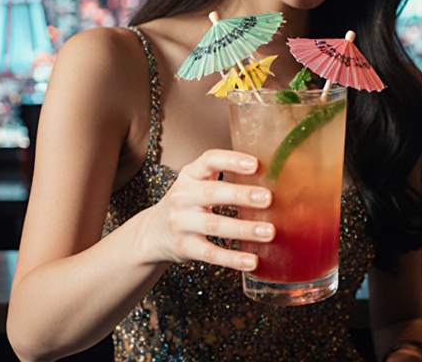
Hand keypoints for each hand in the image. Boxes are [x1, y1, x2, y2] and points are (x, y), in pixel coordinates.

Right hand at [140, 149, 274, 269]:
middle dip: (242, 195)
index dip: (232, 160)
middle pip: (213, 193)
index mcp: (189, 175)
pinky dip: (233, 259)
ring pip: (215, 225)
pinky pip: (211, 254)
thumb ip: (221, 177)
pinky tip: (253, 261)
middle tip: (268, 198)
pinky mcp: (184, 247)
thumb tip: (268, 176)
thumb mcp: (196, 184)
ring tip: (269, 232)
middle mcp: (182, 196)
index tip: (255, 164)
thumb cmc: (186, 204)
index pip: (209, 160)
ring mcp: (181, 223)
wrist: (151, 233)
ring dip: (244, 229)